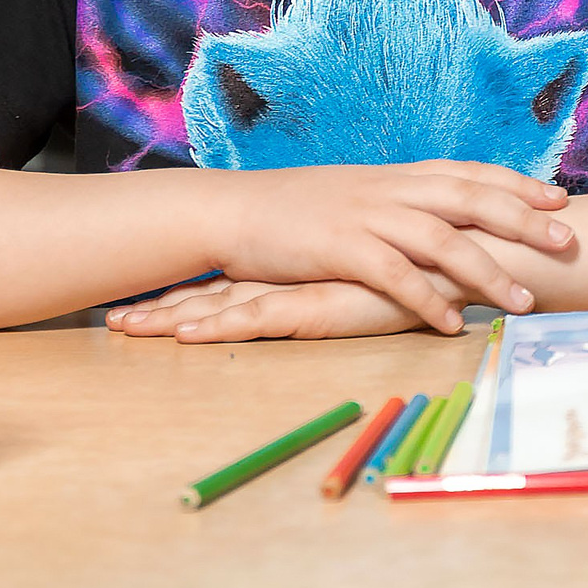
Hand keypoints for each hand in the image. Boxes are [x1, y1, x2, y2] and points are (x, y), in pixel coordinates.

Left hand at [107, 275, 448, 342]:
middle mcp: (299, 269)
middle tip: (111, 319)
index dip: (189, 286)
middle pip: (216, 286)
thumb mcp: (386, 271)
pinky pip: (260, 318)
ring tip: (125, 329)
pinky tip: (183, 336)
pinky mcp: (324, 303)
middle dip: (163, 303)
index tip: (144, 294)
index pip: (236, 273)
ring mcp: (307, 284)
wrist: (476, 250)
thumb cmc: (438, 262)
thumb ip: (360, 273)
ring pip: (226, 301)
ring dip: (174, 316)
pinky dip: (218, 328)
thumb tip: (338, 282)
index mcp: (309, 261)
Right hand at [213, 161, 573, 332]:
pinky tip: (451, 324)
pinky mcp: (338, 248)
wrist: (235, 210)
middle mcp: (390, 191)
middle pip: (470, 199)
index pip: (470, 173)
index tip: (560, 198)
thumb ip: (403, 204)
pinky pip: (392, 276)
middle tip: (568, 241)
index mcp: (398, 177)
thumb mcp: (360, 195)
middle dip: (523, 220)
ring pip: (440, 240)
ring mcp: (366, 217)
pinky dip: (425, 300)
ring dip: (486, 271)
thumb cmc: (300, 210)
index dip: (517, 184)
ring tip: (524, 300)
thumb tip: (446, 217)